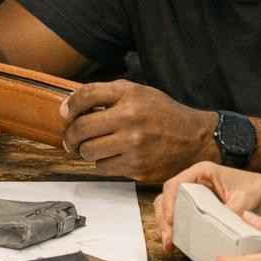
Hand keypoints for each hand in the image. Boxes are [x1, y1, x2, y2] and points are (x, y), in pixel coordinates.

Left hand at [61, 79, 213, 181]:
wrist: (196, 139)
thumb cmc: (165, 114)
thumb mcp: (140, 92)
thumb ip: (110, 94)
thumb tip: (74, 105)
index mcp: (130, 97)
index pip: (87, 95)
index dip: (70, 104)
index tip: (65, 113)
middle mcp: (130, 120)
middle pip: (81, 128)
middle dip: (70, 136)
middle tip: (70, 140)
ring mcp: (133, 146)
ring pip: (89, 152)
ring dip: (86, 151)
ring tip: (94, 147)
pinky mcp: (136, 168)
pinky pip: (103, 168)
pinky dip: (102, 163)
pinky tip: (112, 156)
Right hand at [156, 162, 260, 252]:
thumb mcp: (248, 200)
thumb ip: (232, 211)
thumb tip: (220, 229)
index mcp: (203, 172)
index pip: (176, 185)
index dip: (170, 203)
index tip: (172, 221)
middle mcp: (196, 182)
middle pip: (167, 197)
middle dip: (163, 218)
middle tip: (168, 238)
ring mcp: (196, 196)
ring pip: (170, 208)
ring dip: (166, 226)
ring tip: (170, 244)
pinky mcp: (200, 209)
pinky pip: (181, 218)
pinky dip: (175, 230)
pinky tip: (177, 244)